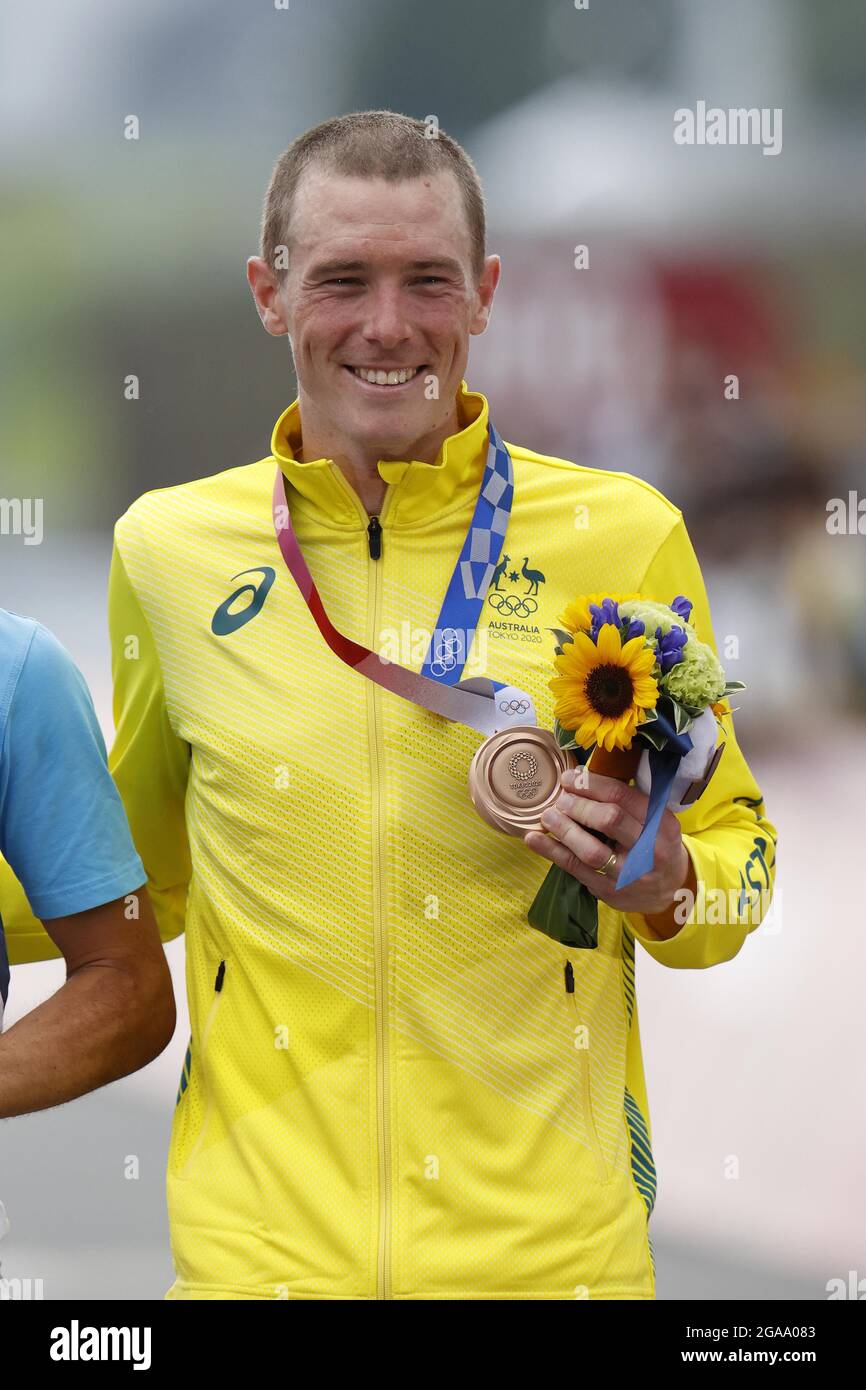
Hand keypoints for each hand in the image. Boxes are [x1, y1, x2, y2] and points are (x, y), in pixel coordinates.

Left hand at [522, 768, 690, 916]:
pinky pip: (577, 870)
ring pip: (592, 850)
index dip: (592, 784)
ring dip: (564, 829)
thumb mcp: (655, 820)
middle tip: (561, 798)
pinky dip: (552, 852)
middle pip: (609, 819)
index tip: (570, 778)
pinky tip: (534, 839)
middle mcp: (650, 850)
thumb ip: (628, 801)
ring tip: (547, 816)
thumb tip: (580, 776)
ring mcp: (630, 874)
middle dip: (579, 805)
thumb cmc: (654, 844)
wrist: (669, 890)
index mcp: (662, 824)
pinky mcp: (611, 891)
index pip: (624, 796)